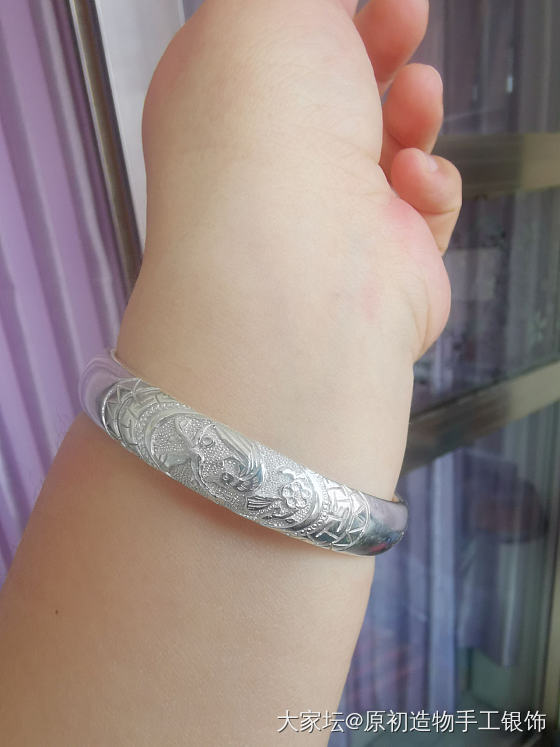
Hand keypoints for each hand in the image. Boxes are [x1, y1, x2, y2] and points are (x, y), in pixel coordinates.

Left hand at [117, 0, 460, 500]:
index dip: (318, 17)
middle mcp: (270, 169)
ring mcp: (325, 220)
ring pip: (386, 150)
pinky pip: (421, 210)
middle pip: (334, 98)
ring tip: (417, 96)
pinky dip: (429, 186)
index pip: (272, 57)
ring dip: (411, 112)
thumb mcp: (265, 8)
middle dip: (378, 47)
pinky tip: (413, 178)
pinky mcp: (379, 262)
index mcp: (223, 108)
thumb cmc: (263, 133)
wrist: (298, 261)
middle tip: (406, 15)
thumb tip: (319, 6)